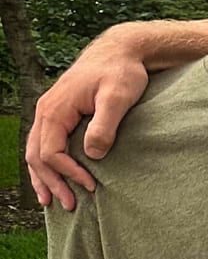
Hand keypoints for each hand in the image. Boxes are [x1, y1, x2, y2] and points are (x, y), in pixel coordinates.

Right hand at [28, 46, 151, 210]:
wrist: (120, 52)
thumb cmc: (122, 72)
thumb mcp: (117, 97)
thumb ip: (105, 125)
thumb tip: (92, 154)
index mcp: (56, 109)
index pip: (51, 151)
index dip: (69, 172)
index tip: (91, 186)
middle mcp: (46, 110)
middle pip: (37, 155)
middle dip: (52, 182)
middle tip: (70, 206)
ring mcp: (50, 112)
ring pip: (35, 151)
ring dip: (44, 177)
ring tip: (53, 201)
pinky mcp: (59, 114)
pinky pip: (44, 143)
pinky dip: (46, 164)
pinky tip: (53, 179)